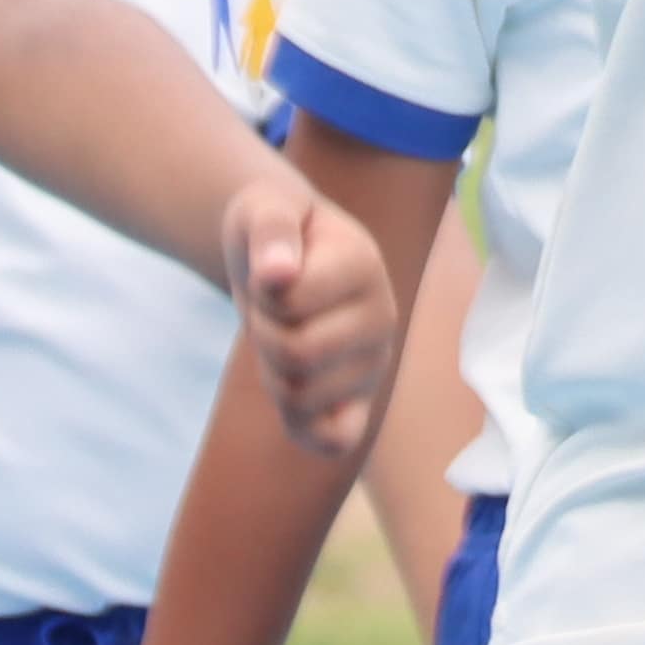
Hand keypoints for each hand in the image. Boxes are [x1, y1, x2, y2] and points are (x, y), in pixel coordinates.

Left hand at [224, 176, 398, 455]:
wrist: (281, 256)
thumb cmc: (273, 228)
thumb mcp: (264, 206)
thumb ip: (272, 231)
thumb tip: (277, 276)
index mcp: (365, 263)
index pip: (289, 301)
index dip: (261, 290)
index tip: (271, 270)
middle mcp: (383, 315)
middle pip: (294, 353)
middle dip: (262, 332)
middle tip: (271, 309)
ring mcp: (375, 362)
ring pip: (299, 396)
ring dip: (269, 370)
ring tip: (283, 336)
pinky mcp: (363, 399)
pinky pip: (337, 439)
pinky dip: (307, 431)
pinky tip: (293, 405)